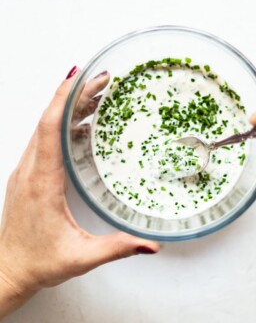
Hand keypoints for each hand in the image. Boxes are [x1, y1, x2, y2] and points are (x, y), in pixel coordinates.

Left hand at [0, 66, 159, 318]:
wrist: (8, 270)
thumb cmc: (38, 262)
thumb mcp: (81, 257)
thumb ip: (117, 248)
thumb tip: (150, 244)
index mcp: (42, 183)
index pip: (50, 129)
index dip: (64, 99)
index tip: (79, 76)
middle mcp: (30, 171)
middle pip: (50, 119)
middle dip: (74, 94)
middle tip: (101, 79)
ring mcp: (27, 171)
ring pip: (45, 127)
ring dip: (68, 106)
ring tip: (95, 93)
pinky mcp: (30, 175)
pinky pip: (44, 139)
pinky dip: (62, 122)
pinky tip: (81, 123)